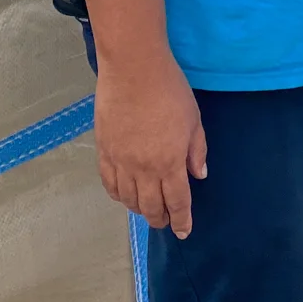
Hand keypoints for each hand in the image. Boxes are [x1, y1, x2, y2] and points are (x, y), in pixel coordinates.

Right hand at [93, 49, 207, 238]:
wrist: (133, 69)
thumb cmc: (170, 90)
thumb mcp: (194, 119)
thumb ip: (197, 150)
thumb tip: (198, 175)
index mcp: (170, 163)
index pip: (177, 202)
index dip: (181, 220)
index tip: (183, 232)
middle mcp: (144, 169)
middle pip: (150, 207)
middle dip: (160, 218)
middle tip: (165, 221)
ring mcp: (120, 162)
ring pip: (128, 199)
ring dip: (139, 209)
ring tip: (146, 210)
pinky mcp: (104, 151)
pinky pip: (109, 183)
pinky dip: (117, 195)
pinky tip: (123, 196)